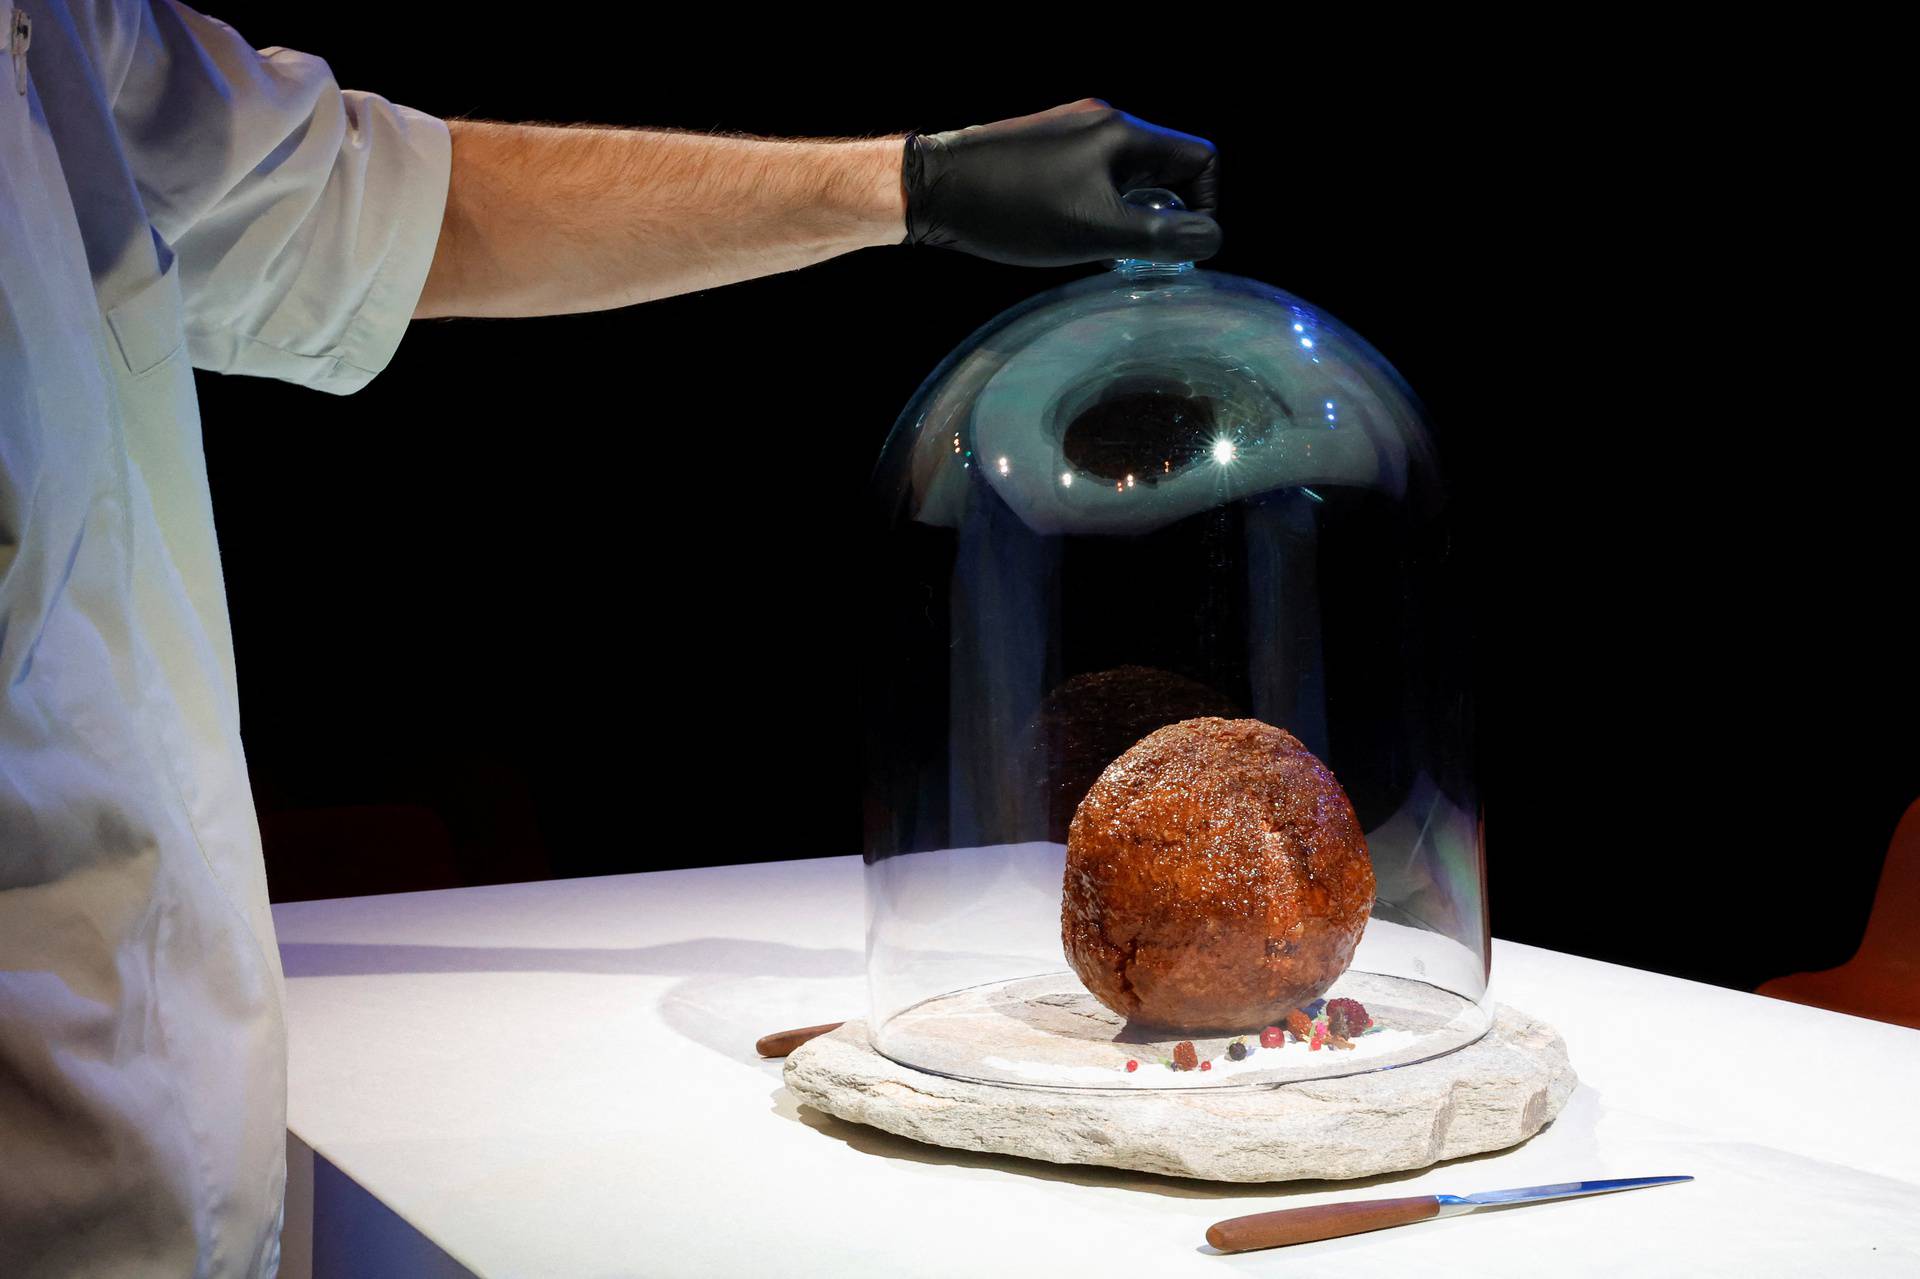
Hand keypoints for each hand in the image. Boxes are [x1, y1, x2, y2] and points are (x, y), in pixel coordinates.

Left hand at [902, 99, 1220, 267]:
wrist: (933, 190)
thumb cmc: (1013, 210)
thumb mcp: (1097, 232)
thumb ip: (1161, 237)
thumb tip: (1211, 239)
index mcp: (1123, 133)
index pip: (1201, 160)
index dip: (1203, 206)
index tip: (1174, 245)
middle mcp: (1103, 122)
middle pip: (1166, 168)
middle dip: (1162, 214)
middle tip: (1133, 253)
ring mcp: (1072, 132)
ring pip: (1129, 177)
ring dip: (1128, 215)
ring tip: (1096, 245)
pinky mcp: (1046, 149)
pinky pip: (1096, 177)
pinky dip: (1097, 208)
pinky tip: (1065, 232)